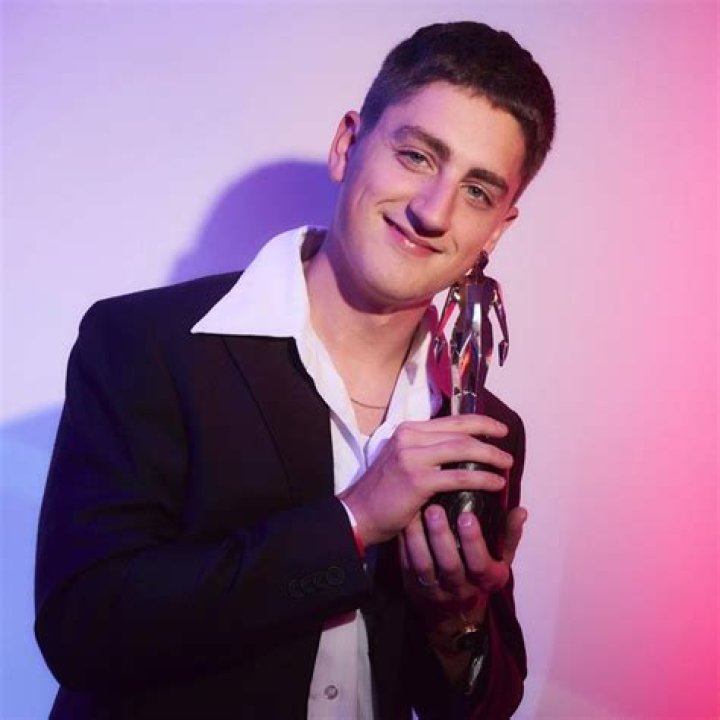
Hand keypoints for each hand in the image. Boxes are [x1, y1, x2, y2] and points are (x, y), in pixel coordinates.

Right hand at [339, 414, 511, 546]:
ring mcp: (413, 457)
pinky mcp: (418, 479)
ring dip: (490, 456)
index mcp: (408, 430)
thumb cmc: (383, 492)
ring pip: (463, 449)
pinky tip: (496, 483)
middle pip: (460, 431)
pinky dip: (482, 478)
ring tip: (507, 464)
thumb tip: (460, 450)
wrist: (358, 513)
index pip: (451, 420)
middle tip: (507, 444)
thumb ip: (425, 451)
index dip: (479, 422)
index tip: (498, 428)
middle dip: (489, 435)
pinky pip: (459, 476)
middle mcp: (410, 437)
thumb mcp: (402, 460)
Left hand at [400, 504, 527, 627]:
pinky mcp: (414, 587)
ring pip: (424, 565)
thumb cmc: (481, 575)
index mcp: (486, 579)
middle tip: (434, 509)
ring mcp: (435, 589)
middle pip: (449, 564)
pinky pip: (407, 564)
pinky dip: (404, 543)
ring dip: (418, 538)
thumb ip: (509, 535)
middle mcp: (460, 588)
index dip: (473, 540)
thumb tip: (520, 511)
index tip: (467, 515)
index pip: (480, 563)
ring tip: (415, 514)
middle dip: (442, 536)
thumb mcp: (502, 559)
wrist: (455, 615)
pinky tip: (403, 523)